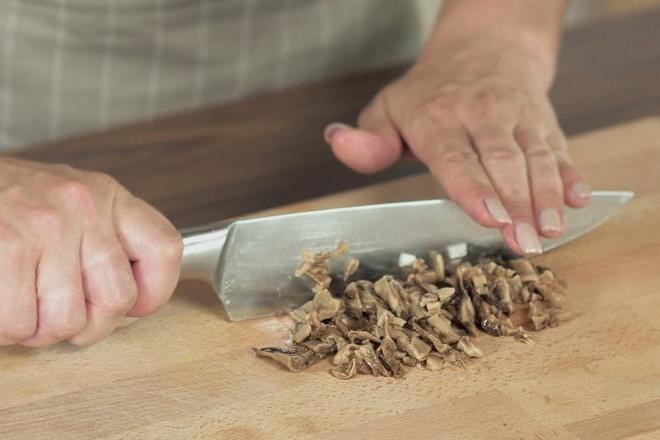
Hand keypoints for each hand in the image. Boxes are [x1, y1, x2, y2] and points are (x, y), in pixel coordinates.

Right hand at [0, 158, 181, 346]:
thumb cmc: (11, 200)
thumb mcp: (73, 203)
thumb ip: (106, 241)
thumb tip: (133, 303)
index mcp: (109, 197)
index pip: (166, 249)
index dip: (155, 292)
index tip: (133, 306)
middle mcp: (84, 206)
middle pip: (118, 300)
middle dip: (87, 324)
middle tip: (60, 314)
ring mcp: (47, 226)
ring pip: (68, 321)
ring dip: (40, 329)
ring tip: (24, 306)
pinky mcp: (8, 246)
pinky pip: (20, 323)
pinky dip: (7, 328)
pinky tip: (3, 305)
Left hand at [325, 34, 589, 254]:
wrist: (484, 47)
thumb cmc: (430, 93)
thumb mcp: (389, 108)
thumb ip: (368, 138)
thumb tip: (337, 141)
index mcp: (438, 119)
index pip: (456, 158)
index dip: (473, 189)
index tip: (488, 218)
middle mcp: (481, 116)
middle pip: (501, 163)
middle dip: (515, 205)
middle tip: (526, 243)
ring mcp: (517, 118)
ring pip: (535, 157)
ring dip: (547, 196)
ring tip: (553, 230)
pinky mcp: (543, 121)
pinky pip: (559, 147)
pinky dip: (571, 173)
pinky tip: (581, 198)